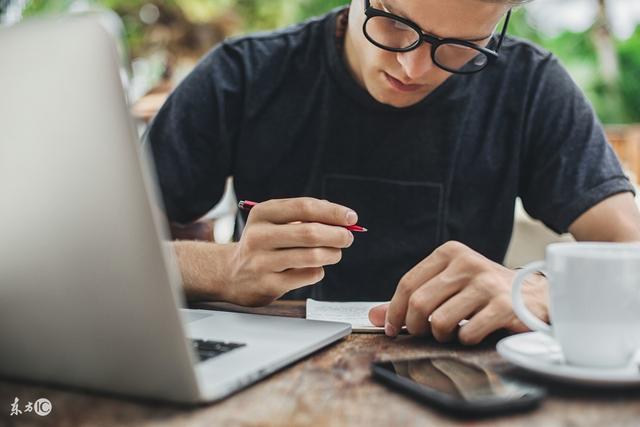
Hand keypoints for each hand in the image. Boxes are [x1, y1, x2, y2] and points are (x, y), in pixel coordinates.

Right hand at [224, 198, 356, 305]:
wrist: (231, 274)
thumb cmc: (264, 243)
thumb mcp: (274, 221)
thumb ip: (306, 216)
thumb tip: (344, 219)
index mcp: (262, 213)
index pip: (304, 207)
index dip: (333, 212)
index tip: (352, 217)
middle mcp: (259, 236)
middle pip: (309, 233)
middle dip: (337, 235)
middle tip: (348, 238)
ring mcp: (261, 262)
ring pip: (312, 256)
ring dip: (332, 254)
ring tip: (335, 253)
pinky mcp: (268, 284)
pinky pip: (308, 276)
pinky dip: (319, 271)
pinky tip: (314, 268)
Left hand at [368, 241, 548, 344]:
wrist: (535, 297)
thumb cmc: (484, 293)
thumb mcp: (448, 287)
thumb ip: (412, 299)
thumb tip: (375, 315)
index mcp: (450, 253)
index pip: (408, 283)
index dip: (395, 311)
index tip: (392, 328)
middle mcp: (467, 263)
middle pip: (419, 303)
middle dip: (415, 326)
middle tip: (422, 334)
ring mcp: (487, 283)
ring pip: (440, 320)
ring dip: (441, 335)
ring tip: (451, 332)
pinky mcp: (504, 306)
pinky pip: (467, 333)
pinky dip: (465, 340)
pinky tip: (473, 332)